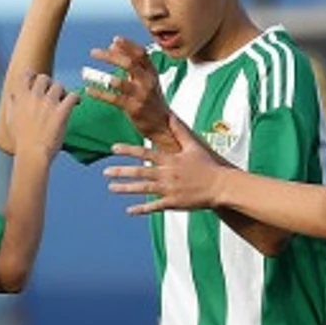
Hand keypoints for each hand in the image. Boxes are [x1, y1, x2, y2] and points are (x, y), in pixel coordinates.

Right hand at [5, 74, 79, 157]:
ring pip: (59, 86)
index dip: (33, 75)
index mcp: (21, 97)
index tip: (37, 80)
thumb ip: (12, 105)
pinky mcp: (61, 112)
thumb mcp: (10, 120)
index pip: (27, 75)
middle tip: (52, 92)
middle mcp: (34, 96)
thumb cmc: (21, 141)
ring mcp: (48, 103)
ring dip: (62, 91)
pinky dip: (76, 98)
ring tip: (64, 100)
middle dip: (49, 83)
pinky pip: (73, 96)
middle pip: (45, 78)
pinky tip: (77, 103)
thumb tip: (13, 95)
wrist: (32, 154)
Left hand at [88, 37, 173, 145]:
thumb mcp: (145, 78)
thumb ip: (131, 62)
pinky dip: (98, 93)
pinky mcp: (132, 108)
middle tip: (93, 52)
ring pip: (118, 82)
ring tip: (85, 72)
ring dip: (99, 77)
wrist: (161, 124)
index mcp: (151, 72)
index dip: (128, 45)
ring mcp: (140, 95)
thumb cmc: (150, 99)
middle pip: (129, 64)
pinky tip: (88, 90)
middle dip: (110, 57)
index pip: (141, 54)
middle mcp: (147, 82)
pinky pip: (112, 99)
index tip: (114, 39)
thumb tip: (113, 44)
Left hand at [104, 119, 224, 213]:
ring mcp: (169, 190)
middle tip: (105, 172)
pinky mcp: (173, 203)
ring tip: (111, 187)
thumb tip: (170, 114)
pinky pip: (154, 207)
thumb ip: (179, 130)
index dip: (128, 150)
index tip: (113, 148)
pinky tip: (129, 210)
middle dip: (121, 172)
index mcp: (170, 160)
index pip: (145, 153)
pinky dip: (141, 209)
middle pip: (139, 172)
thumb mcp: (193, 145)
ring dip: (126, 188)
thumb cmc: (207, 165)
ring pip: (143, 189)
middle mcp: (167, 174)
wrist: (221, 186)